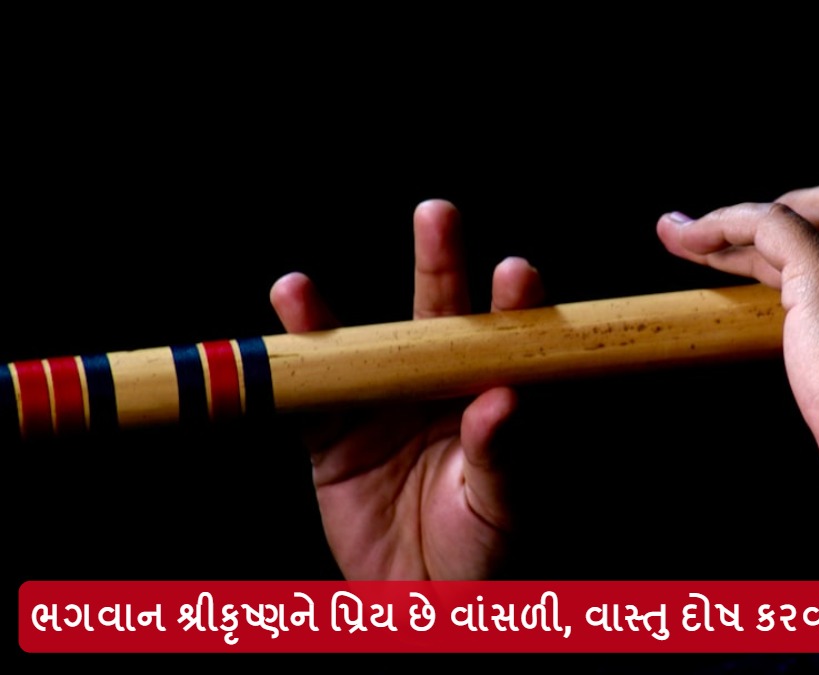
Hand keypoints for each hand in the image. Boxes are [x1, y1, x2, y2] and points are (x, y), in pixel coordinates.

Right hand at [269, 200, 543, 578]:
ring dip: (335, 313)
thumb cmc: (489, 553)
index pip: (513, 337)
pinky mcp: (336, 435)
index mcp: (498, 397)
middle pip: (442, 314)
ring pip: (366, 346)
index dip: (515, 302)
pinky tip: (282, 320)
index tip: (516, 274)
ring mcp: (387, 405)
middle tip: (438, 215)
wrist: (427, 602)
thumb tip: (503, 400)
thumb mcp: (507, 508)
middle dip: (440, 263)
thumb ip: (504, 455)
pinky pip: (310, 395)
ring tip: (300, 287)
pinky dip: (294, 360)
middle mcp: (444, 388)